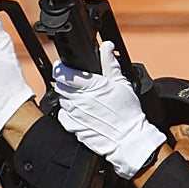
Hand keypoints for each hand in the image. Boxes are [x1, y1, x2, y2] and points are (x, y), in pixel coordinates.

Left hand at [54, 42, 164, 178]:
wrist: (128, 140)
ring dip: (68, 97)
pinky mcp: (73, 127)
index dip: (60, 68)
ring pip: (61, 100)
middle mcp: (80, 100)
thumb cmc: (128, 114)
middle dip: (65, 82)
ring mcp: (75, 114)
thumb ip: (110, 63)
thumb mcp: (122, 84)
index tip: (61, 67)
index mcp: (91, 86)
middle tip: (77, 84)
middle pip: (60, 86)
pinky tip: (81, 112)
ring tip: (83, 99)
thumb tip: (107, 47)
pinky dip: (68, 113)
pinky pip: (63, 116)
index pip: (64, 73)